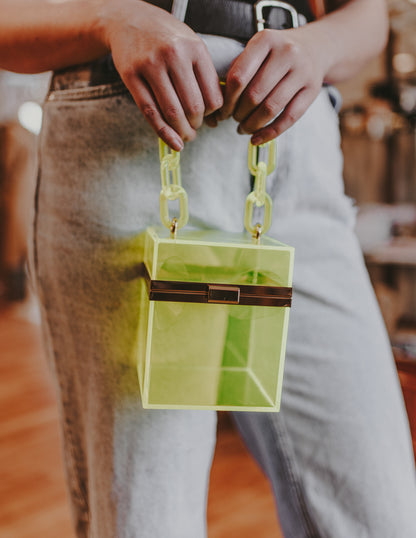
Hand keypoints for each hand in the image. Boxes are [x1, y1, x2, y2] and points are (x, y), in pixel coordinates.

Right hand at [101, 0, 222, 149]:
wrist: (128, 19)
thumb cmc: (166, 38)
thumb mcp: (191, 48)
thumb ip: (204, 79)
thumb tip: (215, 120)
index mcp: (195, 49)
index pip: (213, 95)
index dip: (213, 115)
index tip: (209, 118)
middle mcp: (174, 55)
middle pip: (193, 106)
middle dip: (196, 125)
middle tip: (193, 130)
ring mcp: (150, 65)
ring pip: (172, 112)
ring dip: (181, 131)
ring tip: (184, 136)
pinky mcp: (131, 75)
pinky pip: (150, 112)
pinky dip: (163, 132)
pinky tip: (172, 142)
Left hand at [216, 26, 330, 143]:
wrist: (316, 47)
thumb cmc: (276, 54)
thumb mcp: (257, 51)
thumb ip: (238, 71)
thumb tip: (219, 106)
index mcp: (265, 40)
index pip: (239, 77)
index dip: (227, 100)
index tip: (222, 112)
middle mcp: (286, 53)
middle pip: (254, 95)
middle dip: (239, 114)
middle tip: (234, 120)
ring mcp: (302, 71)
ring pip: (271, 108)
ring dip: (252, 125)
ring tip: (243, 128)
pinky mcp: (313, 90)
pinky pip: (289, 118)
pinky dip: (270, 133)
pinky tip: (257, 139)